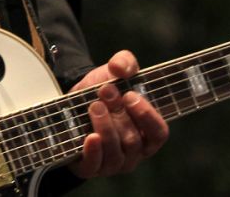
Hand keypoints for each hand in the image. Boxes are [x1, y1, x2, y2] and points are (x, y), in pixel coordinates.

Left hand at [70, 50, 168, 178]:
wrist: (70, 104)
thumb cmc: (101, 90)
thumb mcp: (113, 72)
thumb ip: (124, 62)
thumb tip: (120, 69)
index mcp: (147, 132)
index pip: (159, 133)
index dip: (147, 116)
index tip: (130, 95)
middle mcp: (134, 152)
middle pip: (133, 140)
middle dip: (118, 114)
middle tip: (105, 92)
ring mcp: (113, 162)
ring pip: (116, 153)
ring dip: (105, 126)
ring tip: (94, 106)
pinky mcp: (90, 167)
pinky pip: (95, 166)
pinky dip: (93, 152)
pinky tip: (90, 137)